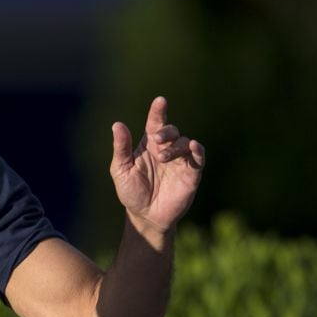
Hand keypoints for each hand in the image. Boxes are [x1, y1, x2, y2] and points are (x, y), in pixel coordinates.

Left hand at [110, 96, 205, 234]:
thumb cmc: (131, 191)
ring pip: (185, 143)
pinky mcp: (191, 174)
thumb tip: (117, 124)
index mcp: (148, 145)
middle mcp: (166, 149)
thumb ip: (121, 148)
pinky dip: (198, 151)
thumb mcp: (121, 169)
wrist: (145, 215)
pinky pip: (199, 158)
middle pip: (172, 131)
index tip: (160, 101)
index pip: (155, 123)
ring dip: (176, 146)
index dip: (158, 111)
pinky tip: (195, 147)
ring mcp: (180, 161)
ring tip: (162, 158)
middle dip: (167, 131)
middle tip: (157, 139)